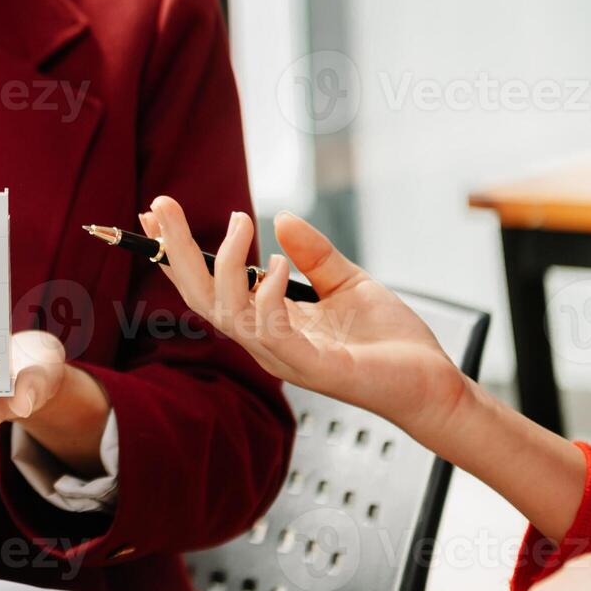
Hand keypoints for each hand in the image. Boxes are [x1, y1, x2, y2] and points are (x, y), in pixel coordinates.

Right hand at [142, 196, 467, 443]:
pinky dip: (266, 296)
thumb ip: (313, 254)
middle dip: (176, 252)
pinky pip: (272, 331)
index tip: (157, 215)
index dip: (178, 253)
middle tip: (161, 206)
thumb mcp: (347, 283)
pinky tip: (275, 264)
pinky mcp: (313, 368)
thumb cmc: (390, 343)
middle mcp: (265, 342)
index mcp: (267, 322)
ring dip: (225, 265)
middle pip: (202, 297)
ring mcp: (284, 357)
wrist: (433, 384)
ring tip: (239, 221)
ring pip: (228, 313)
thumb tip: (282, 218)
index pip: (209, 287)